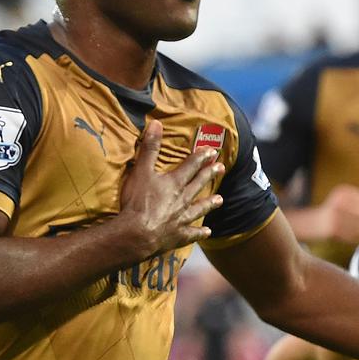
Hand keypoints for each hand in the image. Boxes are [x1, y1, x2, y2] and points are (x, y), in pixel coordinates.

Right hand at [118, 120, 224, 257]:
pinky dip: (200, 232)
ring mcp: (182, 218)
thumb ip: (149, 148)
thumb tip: (156, 123)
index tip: (211, 151)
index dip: (201, 157)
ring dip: (210, 203)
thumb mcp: (141, 171)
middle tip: (221, 167)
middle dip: (210, 174)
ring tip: (220, 199)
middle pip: (199, 184)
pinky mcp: (178, 235)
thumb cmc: (138, 202)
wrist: (137, 233)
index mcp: (174, 183)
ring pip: (199, 208)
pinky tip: (207, 231)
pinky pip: (192, 233)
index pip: (191, 166)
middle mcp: (182, 199)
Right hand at [312, 184, 358, 243]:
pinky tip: (342, 234)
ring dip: (357, 230)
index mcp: (344, 192)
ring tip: (346, 227)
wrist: (309, 223)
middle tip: (351, 222)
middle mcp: (339, 201)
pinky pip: (352, 236)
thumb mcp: (352, 202)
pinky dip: (351, 237)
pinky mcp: (332, 229)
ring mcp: (335, 215)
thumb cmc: (336, 212)